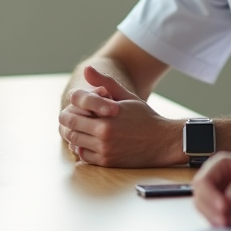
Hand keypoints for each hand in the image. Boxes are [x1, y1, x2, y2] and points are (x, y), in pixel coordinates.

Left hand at [57, 65, 178, 166]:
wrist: (162, 142)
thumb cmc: (144, 117)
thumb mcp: (126, 97)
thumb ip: (105, 82)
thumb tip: (86, 68)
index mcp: (107, 115)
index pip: (74, 108)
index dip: (72, 104)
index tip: (75, 103)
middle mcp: (104, 133)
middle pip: (71, 125)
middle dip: (68, 119)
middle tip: (70, 115)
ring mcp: (104, 149)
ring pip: (74, 141)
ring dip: (73, 133)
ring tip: (79, 126)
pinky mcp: (106, 161)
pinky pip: (83, 155)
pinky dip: (81, 147)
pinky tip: (87, 139)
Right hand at [193, 153, 230, 226]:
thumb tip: (229, 198)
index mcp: (218, 166)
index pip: (202, 181)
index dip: (209, 195)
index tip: (223, 206)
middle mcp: (213, 180)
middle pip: (199, 198)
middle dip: (211, 211)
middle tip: (225, 219)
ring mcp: (216, 195)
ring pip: (204, 210)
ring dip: (217, 219)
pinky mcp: (221, 209)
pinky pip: (215, 219)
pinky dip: (224, 223)